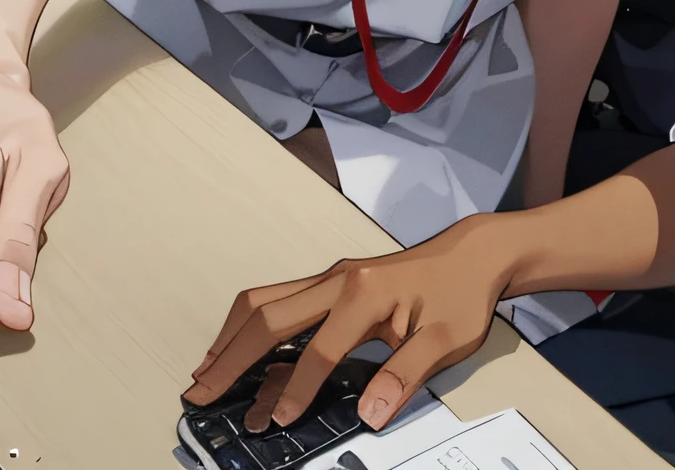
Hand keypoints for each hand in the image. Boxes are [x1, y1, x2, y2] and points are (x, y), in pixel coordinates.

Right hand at [184, 218, 511, 432]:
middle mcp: (338, 279)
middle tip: (201, 393)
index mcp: (365, 293)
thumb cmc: (462, 291)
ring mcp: (331, 278)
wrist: (473, 254)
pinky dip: (248, 323)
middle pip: (269, 317)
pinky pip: (277, 299)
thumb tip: (370, 412)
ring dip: (231, 336)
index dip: (297, 389)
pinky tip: (238, 346)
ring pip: (264, 301)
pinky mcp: (331, 282)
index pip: (318, 350)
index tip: (279, 419)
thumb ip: (405, 375)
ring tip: (206, 371)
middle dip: (231, 358)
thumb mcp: (447, 340)